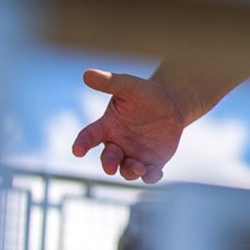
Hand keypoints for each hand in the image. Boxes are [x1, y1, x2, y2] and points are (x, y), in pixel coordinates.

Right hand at [71, 69, 184, 183]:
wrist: (171, 104)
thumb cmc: (145, 94)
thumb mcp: (129, 86)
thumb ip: (109, 82)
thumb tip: (87, 73)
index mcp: (107, 127)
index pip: (89, 136)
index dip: (82, 143)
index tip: (78, 150)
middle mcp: (117, 144)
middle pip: (108, 158)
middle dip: (108, 164)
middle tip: (111, 166)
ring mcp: (133, 155)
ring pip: (127, 170)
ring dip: (130, 171)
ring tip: (138, 167)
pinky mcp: (151, 162)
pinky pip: (149, 174)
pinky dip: (150, 176)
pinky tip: (153, 174)